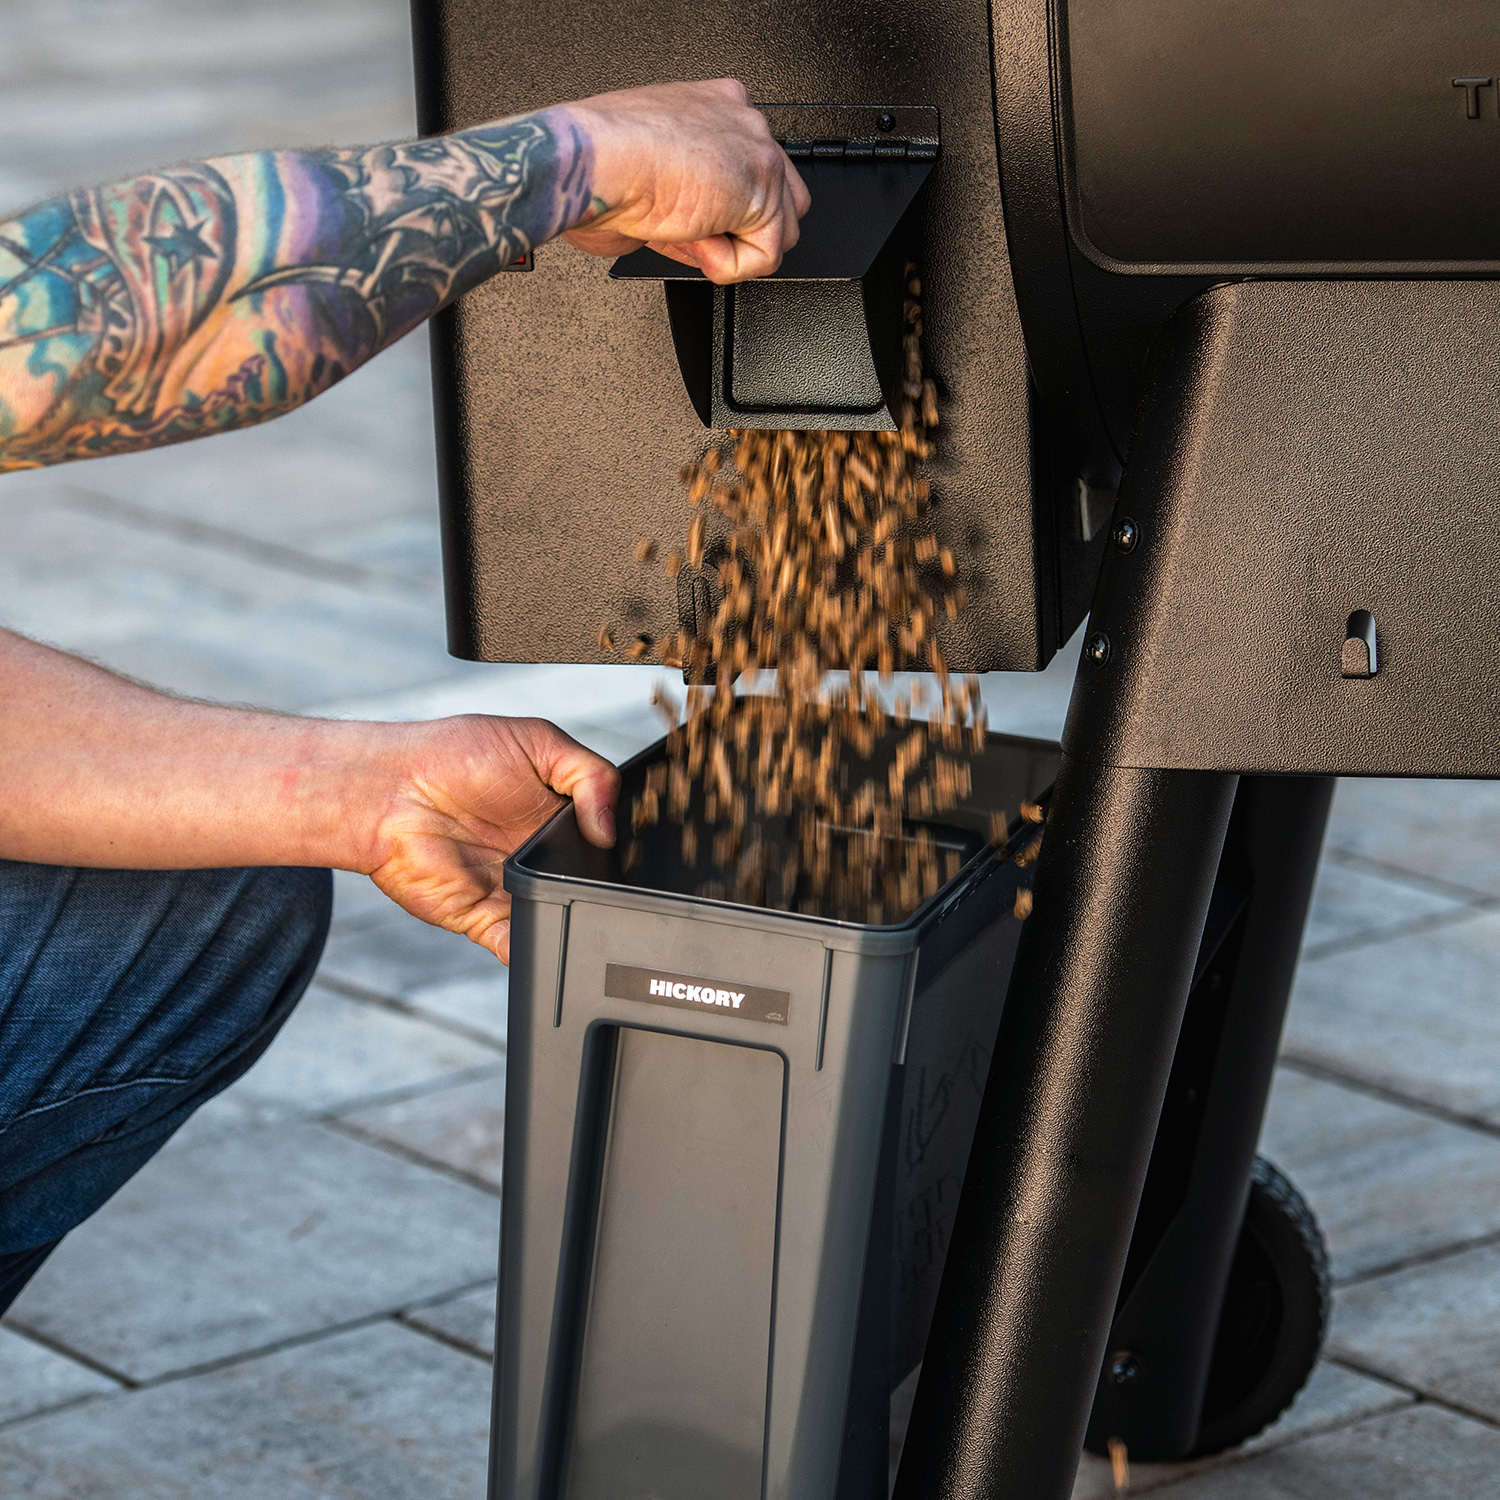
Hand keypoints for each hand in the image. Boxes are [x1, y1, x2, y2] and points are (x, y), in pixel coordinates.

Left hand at [363, 715, 618, 963]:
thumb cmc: (454, 754)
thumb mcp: (538, 741)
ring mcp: (515, 890)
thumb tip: (609, 828)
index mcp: (560, 815)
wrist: (387, 790)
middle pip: (588, 886)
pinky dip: (534, 950)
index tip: (636, 845)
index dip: (623, 845)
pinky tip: (542, 931)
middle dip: (601, 887)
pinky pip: (520, 946)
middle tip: (599, 872)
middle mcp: (541, 856)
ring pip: (560, 918)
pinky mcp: (485, 918)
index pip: (607, 840)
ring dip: (570, 916)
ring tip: (569, 895)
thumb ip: (590, 775)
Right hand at [555, 79, 810, 282]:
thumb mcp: (651, 178)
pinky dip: (729, 266)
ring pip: (781, 228)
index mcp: (713, 107)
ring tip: (691, 235)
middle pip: (779, 197)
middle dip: (740, 231)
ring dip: (736, 248)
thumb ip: (689, 198)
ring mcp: (757, 152)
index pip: (748, 170)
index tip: (691, 223)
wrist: (596, 164)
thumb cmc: (602, 166)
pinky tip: (697, 240)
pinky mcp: (762, 190)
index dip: (725, 210)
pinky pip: (767, 254)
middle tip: (693, 235)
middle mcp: (741, 121)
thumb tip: (702, 238)